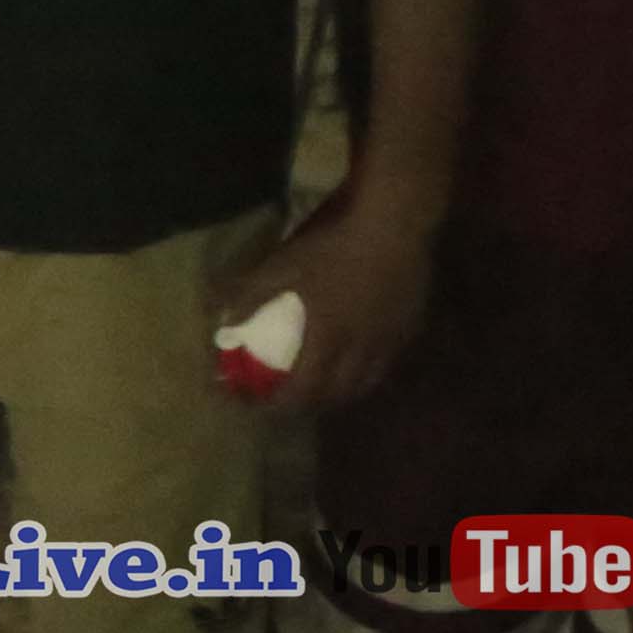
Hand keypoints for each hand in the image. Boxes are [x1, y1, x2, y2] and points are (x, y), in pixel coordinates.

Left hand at [209, 198, 432, 416]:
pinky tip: (355, 361)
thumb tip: (221, 320)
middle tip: (285, 400)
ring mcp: (390, 342)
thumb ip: (251, 295)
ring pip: (365, 384)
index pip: (302, 391)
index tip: (257, 406)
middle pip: (335, 396)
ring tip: (319, 388)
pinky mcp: (410, 328)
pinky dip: (365, 373)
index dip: (278, 406)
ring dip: (338, 394)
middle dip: (307, 406)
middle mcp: (361, 351)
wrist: (394, 226)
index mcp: (327, 340)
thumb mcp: (282, 266)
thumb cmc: (334, 247)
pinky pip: (386, 364)